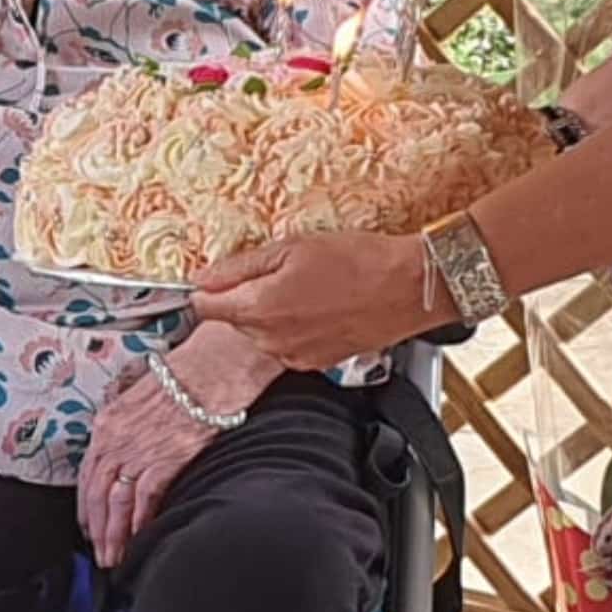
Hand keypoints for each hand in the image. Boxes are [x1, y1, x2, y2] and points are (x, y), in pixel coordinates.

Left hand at [76, 332, 276, 568]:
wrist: (214, 365)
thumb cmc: (184, 378)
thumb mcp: (140, 397)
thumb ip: (126, 427)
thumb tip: (125, 456)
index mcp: (107, 423)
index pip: (87, 473)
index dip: (86, 505)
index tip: (88, 526)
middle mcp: (116, 438)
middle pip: (97, 493)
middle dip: (97, 529)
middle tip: (100, 554)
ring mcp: (140, 449)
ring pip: (116, 501)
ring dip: (114, 534)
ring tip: (116, 557)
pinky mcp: (166, 457)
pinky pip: (145, 498)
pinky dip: (141, 522)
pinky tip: (141, 539)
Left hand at [192, 232, 437, 373]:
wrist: (409, 288)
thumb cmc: (357, 261)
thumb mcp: (291, 247)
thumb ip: (239, 267)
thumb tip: (202, 278)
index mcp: (259, 308)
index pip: (204, 307)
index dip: (206, 289)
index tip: (213, 278)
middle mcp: (271, 340)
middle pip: (234, 320)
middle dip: (246, 297)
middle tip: (280, 272)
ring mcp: (294, 356)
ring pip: (261, 334)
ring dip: (271, 313)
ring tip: (307, 288)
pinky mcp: (316, 364)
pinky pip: (287, 344)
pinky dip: (294, 327)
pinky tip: (320, 306)